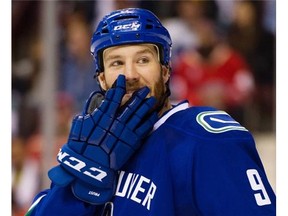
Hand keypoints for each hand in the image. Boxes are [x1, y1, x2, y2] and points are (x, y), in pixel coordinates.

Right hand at [48, 75, 157, 203]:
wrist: (90, 167)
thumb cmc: (81, 147)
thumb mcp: (79, 126)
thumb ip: (87, 111)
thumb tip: (93, 99)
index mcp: (103, 116)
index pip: (113, 97)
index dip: (118, 86)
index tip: (122, 79)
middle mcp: (116, 121)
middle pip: (131, 105)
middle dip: (138, 95)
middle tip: (145, 89)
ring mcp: (126, 132)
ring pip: (139, 115)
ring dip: (146, 106)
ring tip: (151, 99)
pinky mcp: (132, 142)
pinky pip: (144, 129)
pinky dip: (149, 121)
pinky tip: (154, 115)